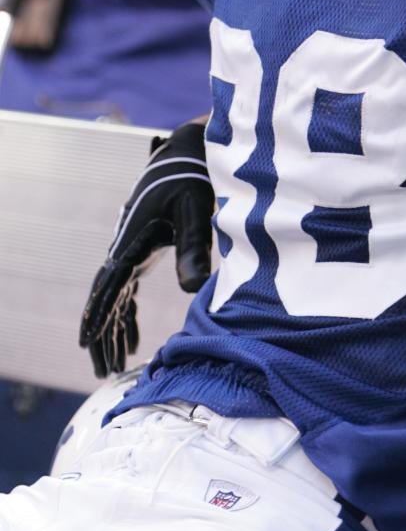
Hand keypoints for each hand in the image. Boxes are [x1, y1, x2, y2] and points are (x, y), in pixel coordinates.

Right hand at [79, 120, 212, 377]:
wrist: (186, 159)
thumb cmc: (191, 183)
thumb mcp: (195, 213)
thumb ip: (194, 248)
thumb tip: (192, 290)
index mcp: (132, 243)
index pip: (109, 285)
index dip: (97, 314)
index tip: (85, 342)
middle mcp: (124, 251)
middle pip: (105, 300)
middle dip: (101, 336)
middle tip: (100, 371)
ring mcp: (130, 254)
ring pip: (113, 301)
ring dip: (111, 334)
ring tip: (110, 368)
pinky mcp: (140, 256)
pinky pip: (125, 295)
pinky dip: (125, 319)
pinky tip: (130, 344)